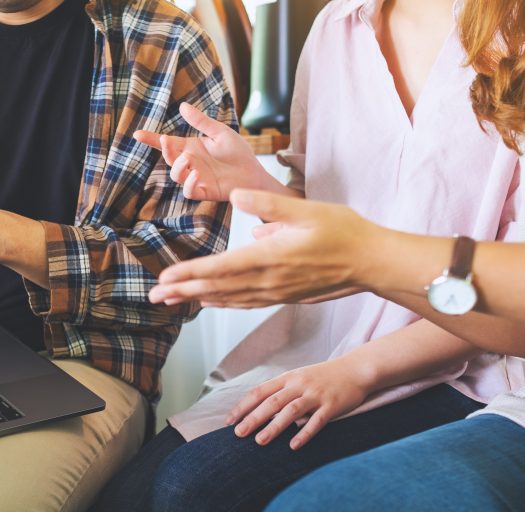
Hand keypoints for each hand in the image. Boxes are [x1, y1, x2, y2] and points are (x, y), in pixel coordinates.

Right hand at [134, 103, 271, 200]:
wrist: (254, 172)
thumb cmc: (238, 153)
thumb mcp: (219, 132)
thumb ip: (201, 122)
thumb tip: (182, 107)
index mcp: (191, 148)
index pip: (167, 144)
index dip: (151, 140)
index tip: (137, 134)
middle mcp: (190, 163)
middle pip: (168, 159)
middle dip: (165, 150)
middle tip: (167, 141)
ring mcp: (195, 178)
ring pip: (176, 175)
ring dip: (177, 166)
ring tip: (188, 158)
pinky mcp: (204, 191)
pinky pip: (188, 191)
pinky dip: (189, 183)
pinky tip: (196, 174)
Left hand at [150, 190, 387, 307]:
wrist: (371, 262)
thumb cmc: (343, 232)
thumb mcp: (306, 210)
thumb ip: (269, 204)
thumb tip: (236, 195)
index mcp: (271, 256)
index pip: (221, 267)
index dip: (190, 274)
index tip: (165, 278)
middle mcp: (269, 280)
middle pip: (218, 288)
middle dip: (183, 291)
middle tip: (153, 297)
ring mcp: (276, 291)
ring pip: (228, 299)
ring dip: (197, 299)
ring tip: (172, 302)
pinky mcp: (283, 295)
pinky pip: (246, 303)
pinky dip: (223, 303)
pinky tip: (210, 303)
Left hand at [228, 358, 373, 449]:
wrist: (356, 369)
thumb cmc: (323, 377)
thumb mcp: (299, 378)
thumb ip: (281, 392)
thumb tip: (257, 411)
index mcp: (288, 378)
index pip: (260, 391)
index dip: (243, 406)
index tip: (229, 421)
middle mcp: (299, 384)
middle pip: (272, 402)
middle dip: (253, 418)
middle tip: (238, 434)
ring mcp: (316, 394)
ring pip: (291, 411)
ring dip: (274, 427)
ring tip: (260, 441)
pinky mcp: (332, 405)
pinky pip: (316, 421)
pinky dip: (304, 433)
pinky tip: (294, 445)